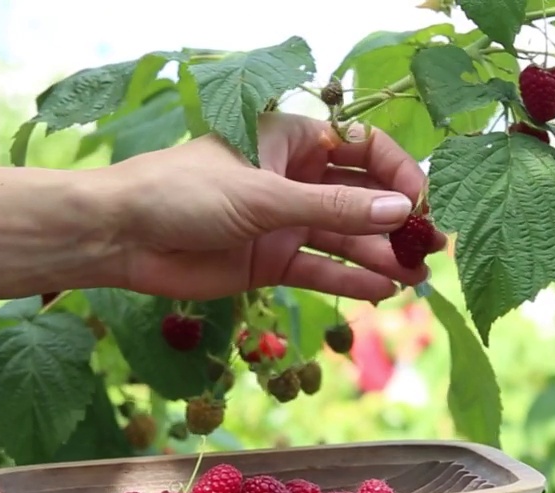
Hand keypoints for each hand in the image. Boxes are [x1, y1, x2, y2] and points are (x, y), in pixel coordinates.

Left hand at [103, 113, 446, 302]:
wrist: (123, 237)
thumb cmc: (185, 193)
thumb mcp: (265, 196)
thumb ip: (334, 206)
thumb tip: (400, 211)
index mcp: (291, 139)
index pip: (362, 149)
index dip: (396, 174)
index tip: (420, 203)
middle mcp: (294, 178)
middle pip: (360, 195)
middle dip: (396, 221)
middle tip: (432, 248)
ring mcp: (283, 221)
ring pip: (345, 237)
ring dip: (380, 256)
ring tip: (417, 278)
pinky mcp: (271, 261)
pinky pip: (321, 269)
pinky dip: (350, 280)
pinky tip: (383, 292)